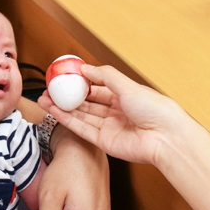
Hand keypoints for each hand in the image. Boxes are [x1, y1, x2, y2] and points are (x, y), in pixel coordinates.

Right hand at [38, 64, 186, 166]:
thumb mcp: (128, 85)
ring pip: (80, 116)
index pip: (98, 88)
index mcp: (125, 97)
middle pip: (86, 103)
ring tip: (44, 99)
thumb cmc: (156, 110)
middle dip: (67, 97)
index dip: (80, 83)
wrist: (166, 138)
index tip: (65, 77)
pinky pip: (81, 129)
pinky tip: (54, 111)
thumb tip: (85, 68)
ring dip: (62, 108)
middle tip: (50, 90)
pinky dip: (67, 120)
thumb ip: (105, 76)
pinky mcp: (103, 142)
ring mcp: (109, 128)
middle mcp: (116, 113)